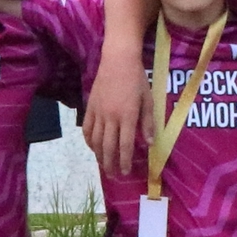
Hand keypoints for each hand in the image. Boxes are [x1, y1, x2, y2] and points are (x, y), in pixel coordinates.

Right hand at [82, 52, 145, 174]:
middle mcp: (111, 117)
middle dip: (111, 164)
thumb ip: (148, 123)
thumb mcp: (148, 100)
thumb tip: (149, 143)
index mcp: (127, 116)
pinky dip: (89, 141)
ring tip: (104, 166)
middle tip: (114, 176)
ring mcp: (98, 112)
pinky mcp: (90, 107)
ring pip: (95, 141)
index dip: (125, 161)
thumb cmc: (137, 79)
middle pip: (108, 147)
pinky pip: (87, 129)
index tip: (125, 172)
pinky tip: (93, 148)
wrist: (117, 60)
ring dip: (99, 156)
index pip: (125, 145)